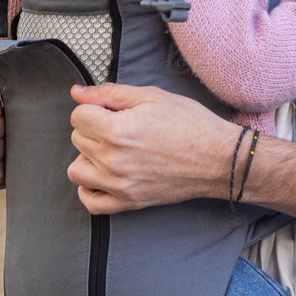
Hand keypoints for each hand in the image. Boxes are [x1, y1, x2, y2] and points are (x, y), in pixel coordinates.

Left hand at [68, 82, 234, 214]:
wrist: (218, 157)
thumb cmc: (191, 125)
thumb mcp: (151, 96)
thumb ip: (109, 93)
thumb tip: (77, 92)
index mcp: (117, 130)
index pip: (78, 116)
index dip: (94, 107)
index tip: (111, 109)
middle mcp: (113, 160)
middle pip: (77, 139)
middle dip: (93, 127)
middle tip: (119, 125)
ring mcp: (119, 185)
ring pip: (76, 170)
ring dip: (87, 157)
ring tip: (109, 149)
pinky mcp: (129, 202)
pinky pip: (91, 202)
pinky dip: (89, 189)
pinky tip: (102, 175)